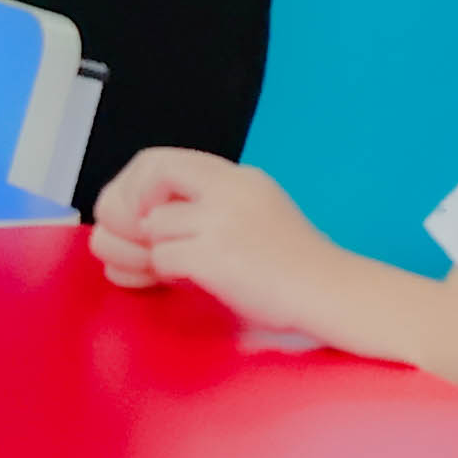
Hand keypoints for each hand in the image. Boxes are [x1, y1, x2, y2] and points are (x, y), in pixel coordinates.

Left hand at [92, 151, 382, 345]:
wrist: (334, 296)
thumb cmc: (291, 270)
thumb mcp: (247, 220)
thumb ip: (197, 215)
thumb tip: (127, 229)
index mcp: (237, 177)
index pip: (159, 160)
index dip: (133, 187)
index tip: (131, 219)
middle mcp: (230, 188)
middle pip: (148, 173)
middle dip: (124, 208)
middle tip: (128, 242)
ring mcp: (224, 220)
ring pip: (151, 225)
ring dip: (150, 253)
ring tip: (166, 272)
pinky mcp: (219, 255)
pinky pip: (163, 259)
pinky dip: (166, 275)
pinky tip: (187, 284)